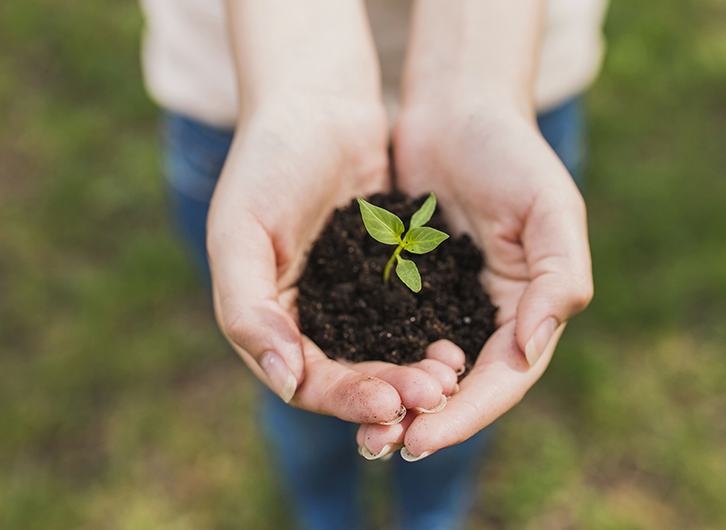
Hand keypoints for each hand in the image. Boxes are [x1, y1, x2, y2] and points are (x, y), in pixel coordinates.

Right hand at [207, 96, 454, 422]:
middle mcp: (306, 317)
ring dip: (413, 369)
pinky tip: (457, 341)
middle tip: (435, 392)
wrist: (316, 102)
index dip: (346, 397)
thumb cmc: (267, 161)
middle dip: (390, 390)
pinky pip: (406, 317)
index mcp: (265, 318)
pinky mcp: (382, 275)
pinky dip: (427, 333)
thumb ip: (246, 310)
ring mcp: (346, 297)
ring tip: (450, 375)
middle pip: (350, 375)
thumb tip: (285, 382)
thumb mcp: (239, 234)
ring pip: (383, 352)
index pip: (304, 380)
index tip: (391, 403)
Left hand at [361, 102, 592, 457]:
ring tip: (359, 428)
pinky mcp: (404, 285)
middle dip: (424, 419)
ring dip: (391, 400)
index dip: (467, 412)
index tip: (423, 436)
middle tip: (380, 445)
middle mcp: (484, 314)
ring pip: (418, 367)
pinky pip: (385, 331)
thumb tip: (531, 349)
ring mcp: (442, 302)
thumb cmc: (510, 152)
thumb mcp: (550, 207)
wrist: (456, 110)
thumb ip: (558, 279)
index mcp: (526, 307)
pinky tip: (341, 376)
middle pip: (459, 385)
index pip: (504, 378)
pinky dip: (370, 358)